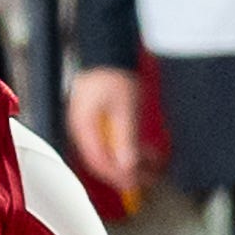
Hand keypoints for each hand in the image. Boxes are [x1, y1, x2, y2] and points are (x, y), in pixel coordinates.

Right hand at [68, 66, 146, 194]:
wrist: (108, 51)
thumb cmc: (114, 74)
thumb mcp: (125, 109)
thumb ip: (126, 139)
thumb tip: (127, 166)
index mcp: (84, 127)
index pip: (99, 162)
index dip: (119, 176)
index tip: (138, 183)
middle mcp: (82, 129)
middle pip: (102, 160)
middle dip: (125, 171)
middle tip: (148, 178)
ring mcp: (88, 125)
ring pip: (108, 153)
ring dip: (128, 160)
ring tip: (151, 162)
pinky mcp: (96, 121)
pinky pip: (110, 142)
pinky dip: (126, 148)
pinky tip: (143, 149)